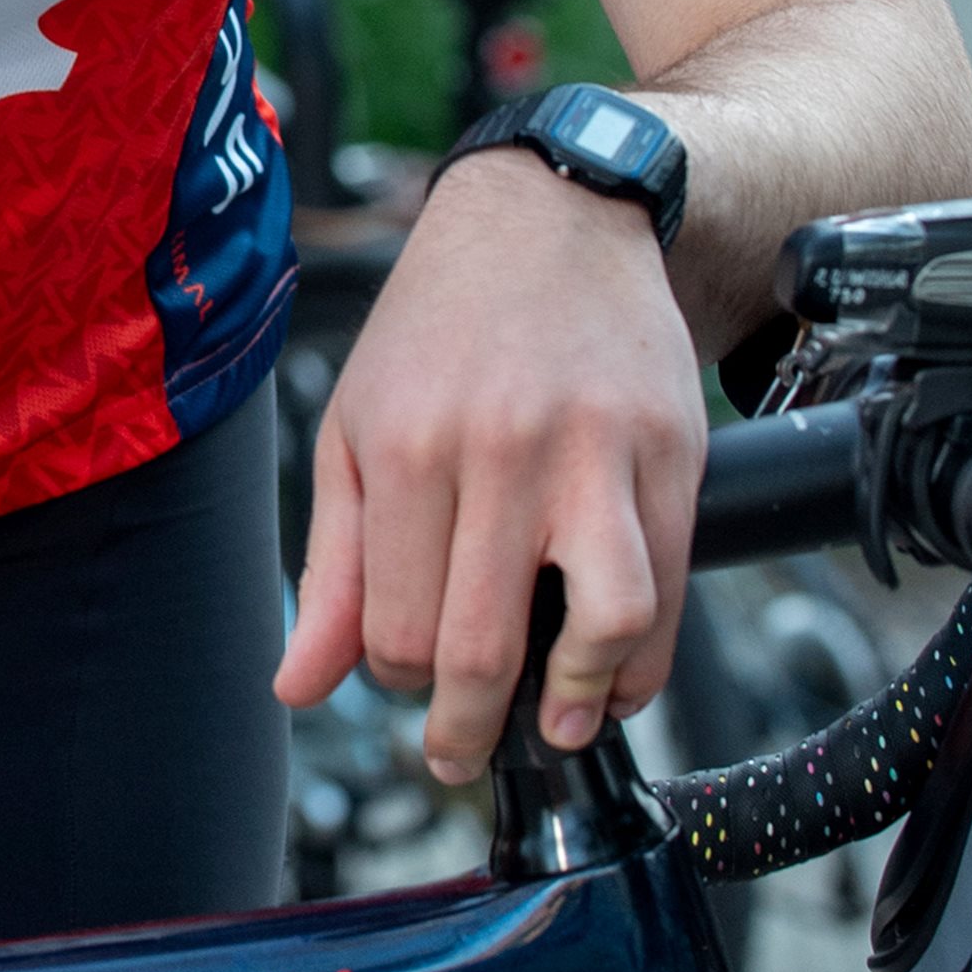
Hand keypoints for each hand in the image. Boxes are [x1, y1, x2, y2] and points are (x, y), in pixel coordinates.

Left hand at [275, 157, 705, 783]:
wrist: (551, 220)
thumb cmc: (438, 331)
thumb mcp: (354, 431)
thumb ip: (332, 569)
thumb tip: (299, 688)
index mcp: (407, 448)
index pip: (398, 630)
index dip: (399, 682)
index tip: (409, 681)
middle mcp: (501, 452)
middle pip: (486, 646)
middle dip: (470, 729)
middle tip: (464, 751)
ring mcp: (597, 453)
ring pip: (605, 623)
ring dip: (580, 699)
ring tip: (558, 719)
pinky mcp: (673, 451)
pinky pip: (672, 586)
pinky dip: (648, 656)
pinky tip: (616, 671)